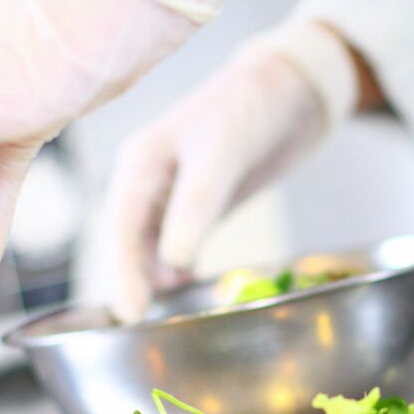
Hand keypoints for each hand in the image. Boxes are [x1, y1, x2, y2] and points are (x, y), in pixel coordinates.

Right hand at [104, 21, 362, 318]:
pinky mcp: (199, 206)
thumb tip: (171, 263)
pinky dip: (178, 269)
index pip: (121, 226)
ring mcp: (173, 195)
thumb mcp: (221, 154)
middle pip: (129, 241)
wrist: (292, 88)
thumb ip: (195, 206)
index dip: (123, 272)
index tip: (130, 312)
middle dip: (131, 281)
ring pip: (151, 247)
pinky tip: (184, 290)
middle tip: (138, 325)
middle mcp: (148, 180)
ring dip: (152, 279)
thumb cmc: (251, 108)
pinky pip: (178, 246)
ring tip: (159, 316)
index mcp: (141, 162)